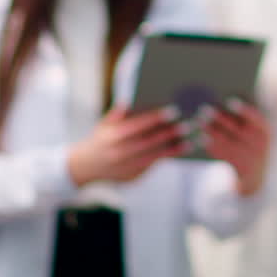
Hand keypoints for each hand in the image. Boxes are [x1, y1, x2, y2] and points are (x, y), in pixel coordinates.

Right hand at [67, 106, 186, 186]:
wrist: (86, 167)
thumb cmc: (100, 139)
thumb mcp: (104, 124)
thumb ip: (119, 113)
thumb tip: (131, 100)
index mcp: (114, 136)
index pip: (138, 125)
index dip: (156, 118)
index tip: (173, 111)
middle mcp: (120, 152)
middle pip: (149, 142)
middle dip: (169, 133)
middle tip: (188, 125)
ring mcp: (126, 166)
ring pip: (154, 156)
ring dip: (173, 149)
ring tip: (190, 141)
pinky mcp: (133, 176)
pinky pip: (153, 166)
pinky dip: (167, 158)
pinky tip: (180, 152)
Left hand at [201, 98, 271, 196]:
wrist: (256, 171)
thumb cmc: (252, 140)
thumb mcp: (255, 130)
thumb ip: (244, 117)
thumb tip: (223, 101)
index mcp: (265, 131)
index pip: (255, 118)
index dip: (243, 110)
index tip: (229, 101)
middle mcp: (258, 144)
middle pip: (235, 129)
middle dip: (219, 118)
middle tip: (204, 109)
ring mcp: (248, 157)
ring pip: (226, 141)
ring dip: (211, 131)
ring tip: (199, 121)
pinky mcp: (236, 167)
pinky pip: (222, 154)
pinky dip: (211, 145)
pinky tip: (201, 137)